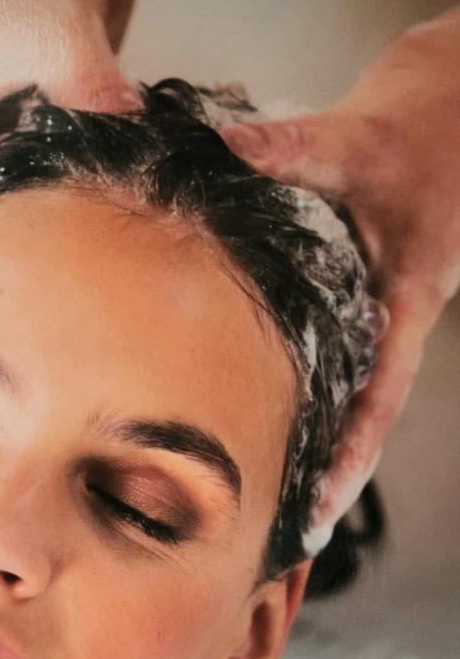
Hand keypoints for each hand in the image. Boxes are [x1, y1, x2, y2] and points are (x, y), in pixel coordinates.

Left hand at [220, 7, 459, 548]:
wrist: (447, 124)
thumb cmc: (411, 141)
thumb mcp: (359, 143)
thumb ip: (293, 151)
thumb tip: (221, 150)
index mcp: (403, 309)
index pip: (380, 403)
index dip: (352, 459)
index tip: (320, 510)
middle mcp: (388, 330)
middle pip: (359, 422)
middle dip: (326, 478)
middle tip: (281, 535)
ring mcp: (370, 326)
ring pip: (342, 403)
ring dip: (311, 448)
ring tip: (265, 501)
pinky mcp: (350, 312)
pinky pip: (328, 372)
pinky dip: (301, 402)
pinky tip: (256, 423)